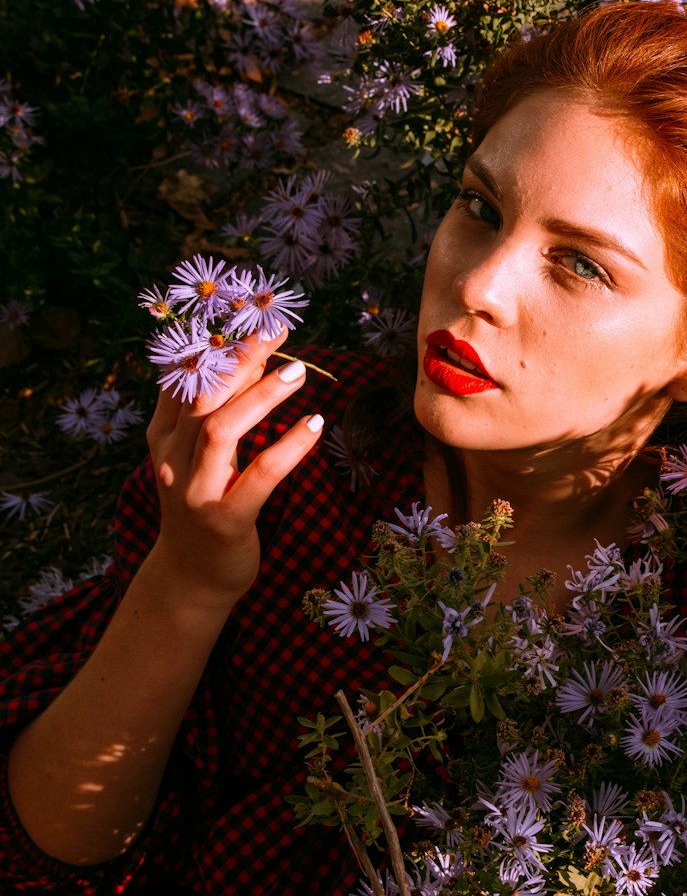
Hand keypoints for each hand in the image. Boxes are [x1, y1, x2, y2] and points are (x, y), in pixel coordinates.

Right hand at [144, 330, 322, 611]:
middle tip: (275, 329)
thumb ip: (210, 411)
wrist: (191, 578)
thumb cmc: (202, 505)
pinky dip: (288, 448)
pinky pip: (259, 476)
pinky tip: (315, 425)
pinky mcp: (225, 520)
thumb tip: (246, 358)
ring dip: (260, 395)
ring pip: (221, 430)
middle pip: (202, 397)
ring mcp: (195, 492)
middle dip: (238, 359)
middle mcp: (171, 462)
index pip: (185, 380)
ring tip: (298, 370)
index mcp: (163, 439)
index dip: (216, 345)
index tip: (250, 317)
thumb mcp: (195, 456)